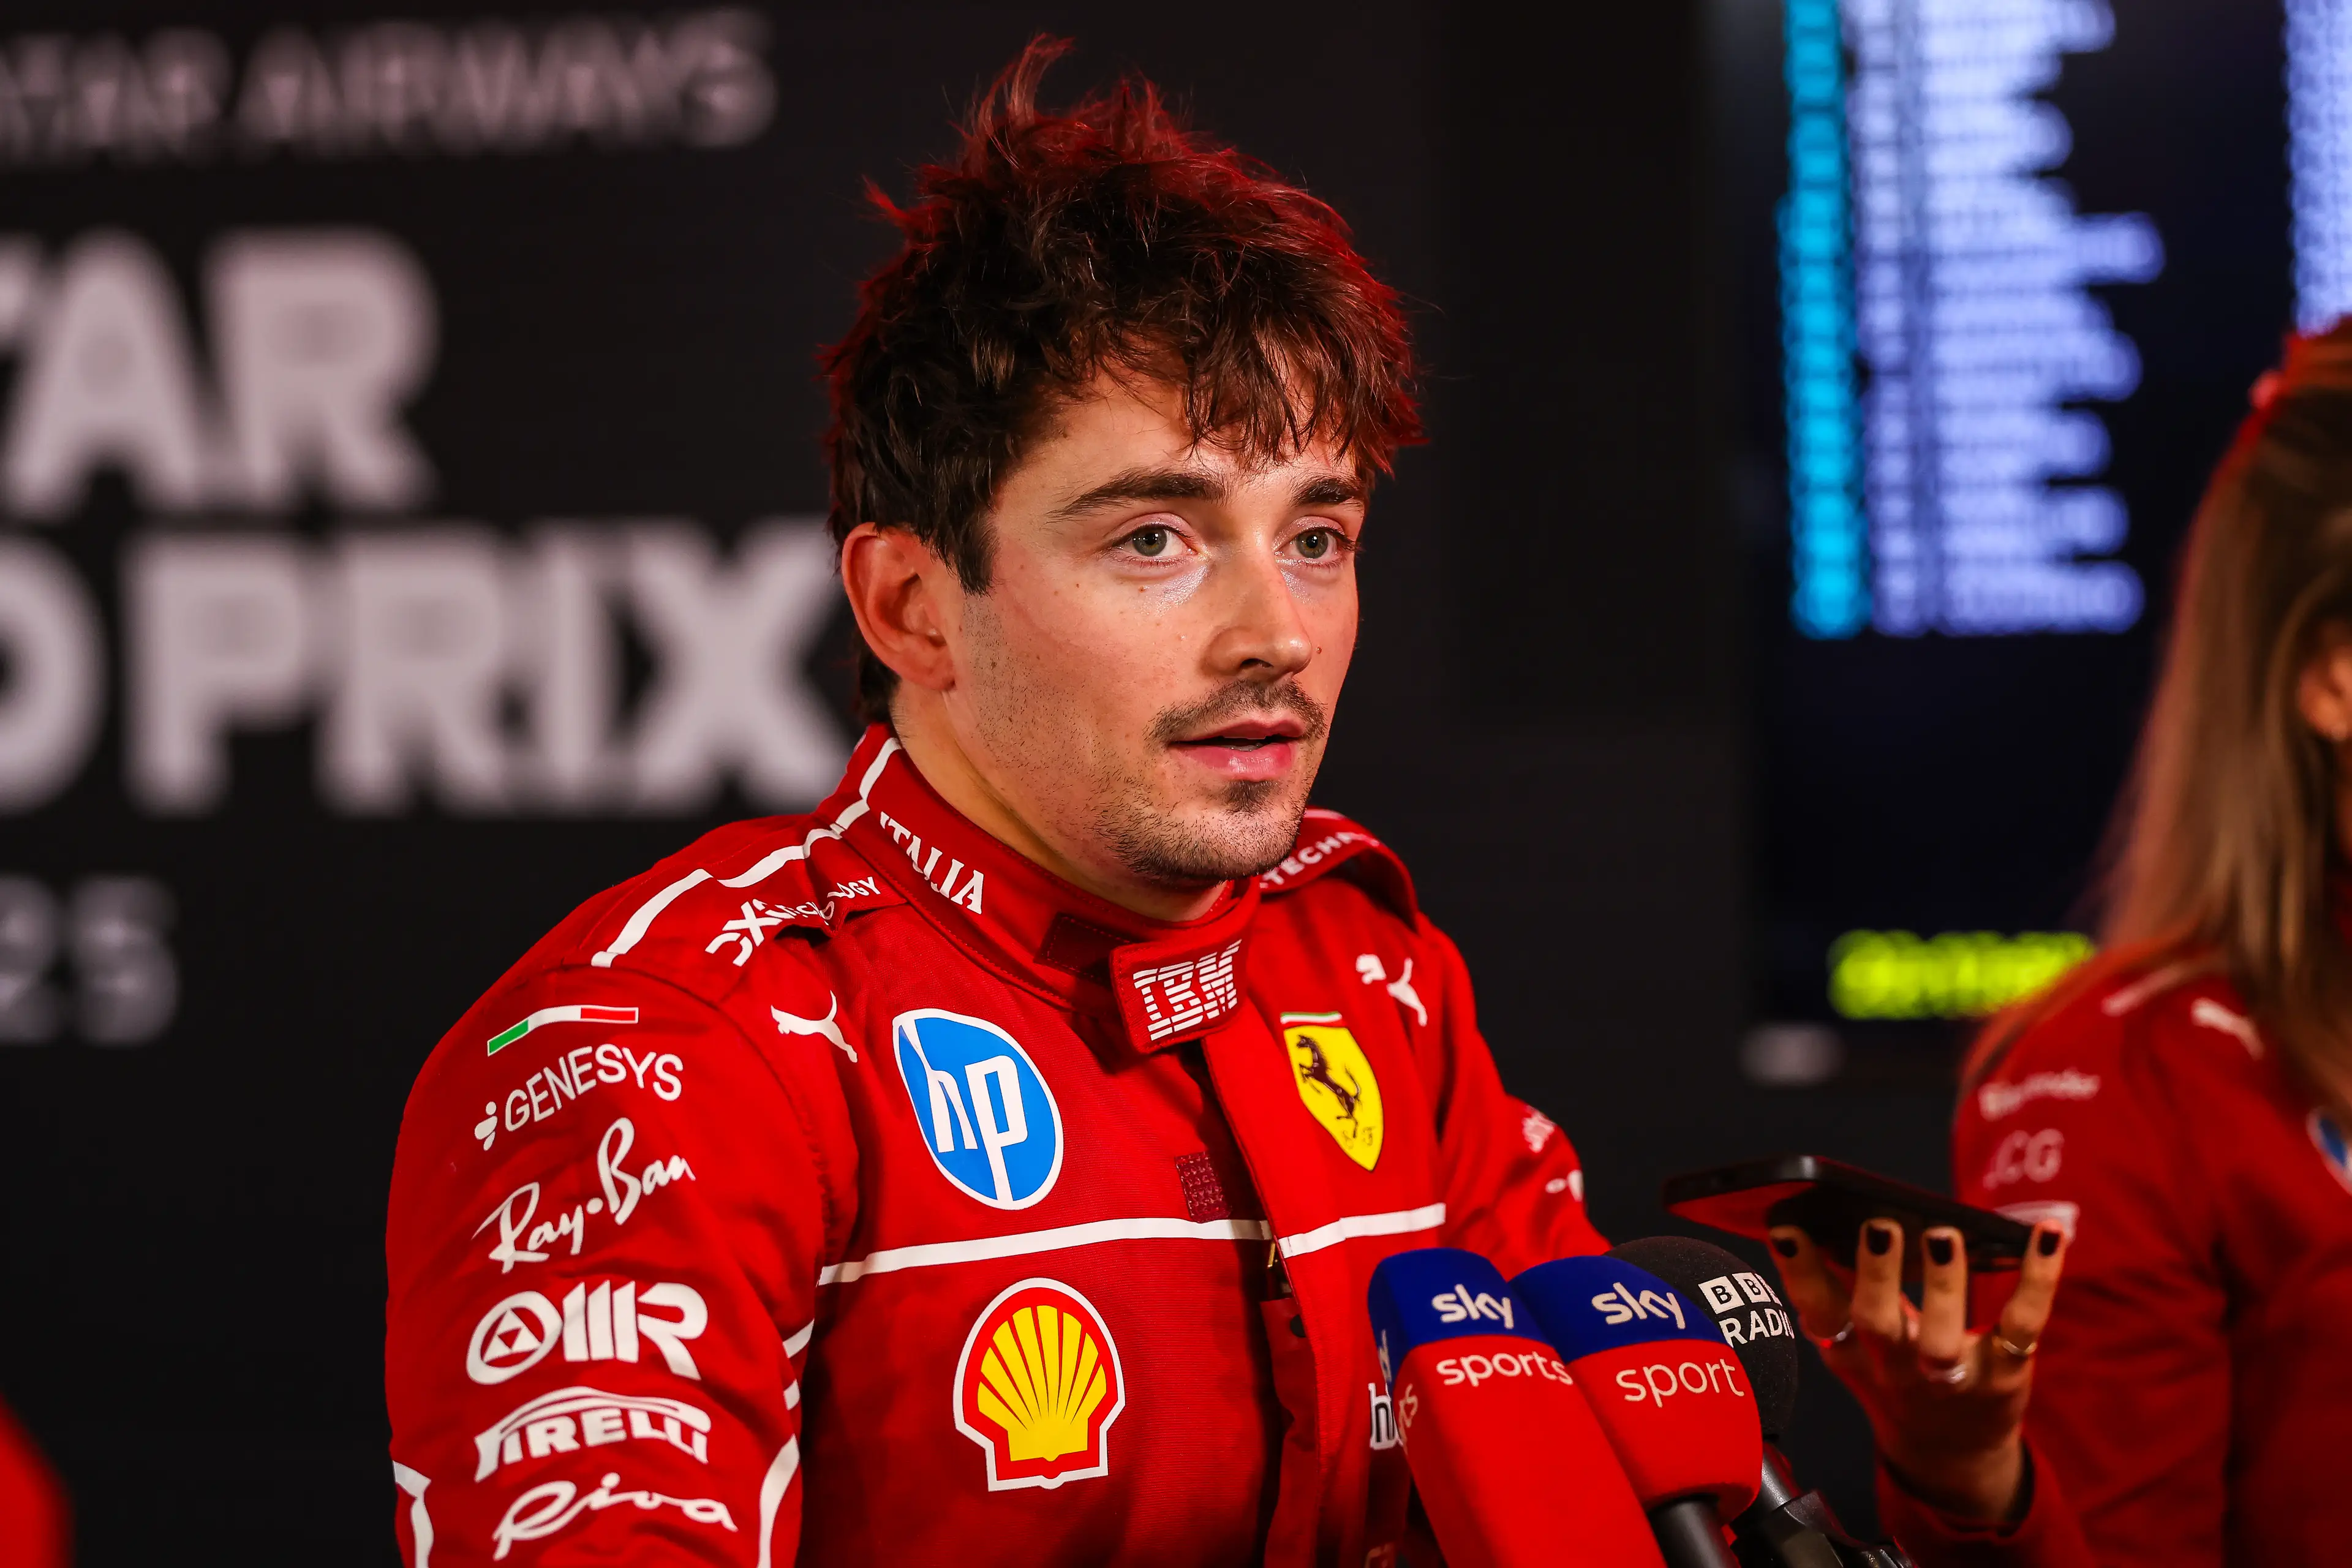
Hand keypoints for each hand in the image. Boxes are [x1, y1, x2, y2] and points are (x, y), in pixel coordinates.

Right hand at [1767, 1218, 2069, 1522]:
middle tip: (1879, 1226)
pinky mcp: (2005, 1373)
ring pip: (1945, 1337)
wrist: (1950, 1452)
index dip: (1800, 1272)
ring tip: (1942, 1235)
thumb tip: (1811, 1220)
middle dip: (1876, 1275)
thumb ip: (1834, 1293)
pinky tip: (2048, 1235)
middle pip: (1878, 1325)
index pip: (1819, 1311)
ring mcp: (1952, 1375)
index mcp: (1852, 1352)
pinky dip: (2038, 1278)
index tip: (1788, 1228)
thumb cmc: (1895, 1375)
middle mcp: (1896, 1368)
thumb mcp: (1852, 1346)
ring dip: (1945, 1284)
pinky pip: (2023, 1324)